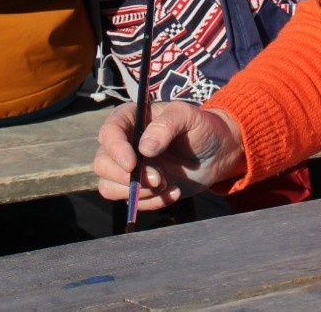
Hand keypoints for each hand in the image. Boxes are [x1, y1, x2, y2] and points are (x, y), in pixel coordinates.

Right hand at [94, 101, 245, 210]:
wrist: (217, 154)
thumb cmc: (202, 128)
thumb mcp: (189, 117)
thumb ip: (167, 125)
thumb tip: (144, 148)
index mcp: (132, 118)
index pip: (109, 132)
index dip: (116, 149)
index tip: (132, 164)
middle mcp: (125, 143)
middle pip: (102, 163)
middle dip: (126, 177)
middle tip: (159, 179)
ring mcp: (129, 168)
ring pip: (109, 186)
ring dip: (136, 192)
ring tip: (167, 185)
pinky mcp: (138, 188)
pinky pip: (130, 201)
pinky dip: (150, 202)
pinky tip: (174, 193)